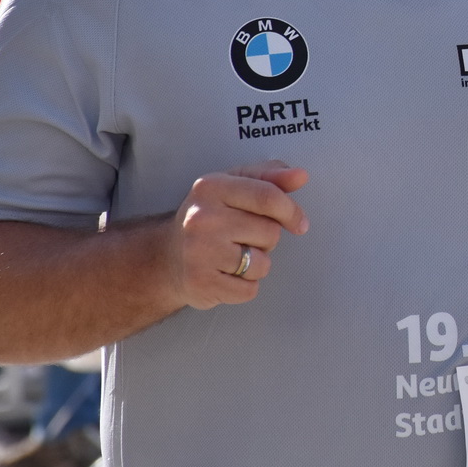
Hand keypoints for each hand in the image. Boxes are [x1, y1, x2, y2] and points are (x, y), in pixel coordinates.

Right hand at [168, 159, 308, 309]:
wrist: (166, 257)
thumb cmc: (211, 217)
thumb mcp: (235, 185)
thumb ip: (270, 177)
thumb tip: (301, 176)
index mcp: (212, 187)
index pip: (268, 197)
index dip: (292, 211)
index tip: (299, 224)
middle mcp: (202, 218)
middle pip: (270, 233)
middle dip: (267, 239)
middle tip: (242, 238)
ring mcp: (199, 252)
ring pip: (262, 264)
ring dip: (257, 264)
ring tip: (232, 256)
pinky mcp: (201, 284)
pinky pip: (249, 290)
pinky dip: (245, 286)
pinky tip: (225, 275)